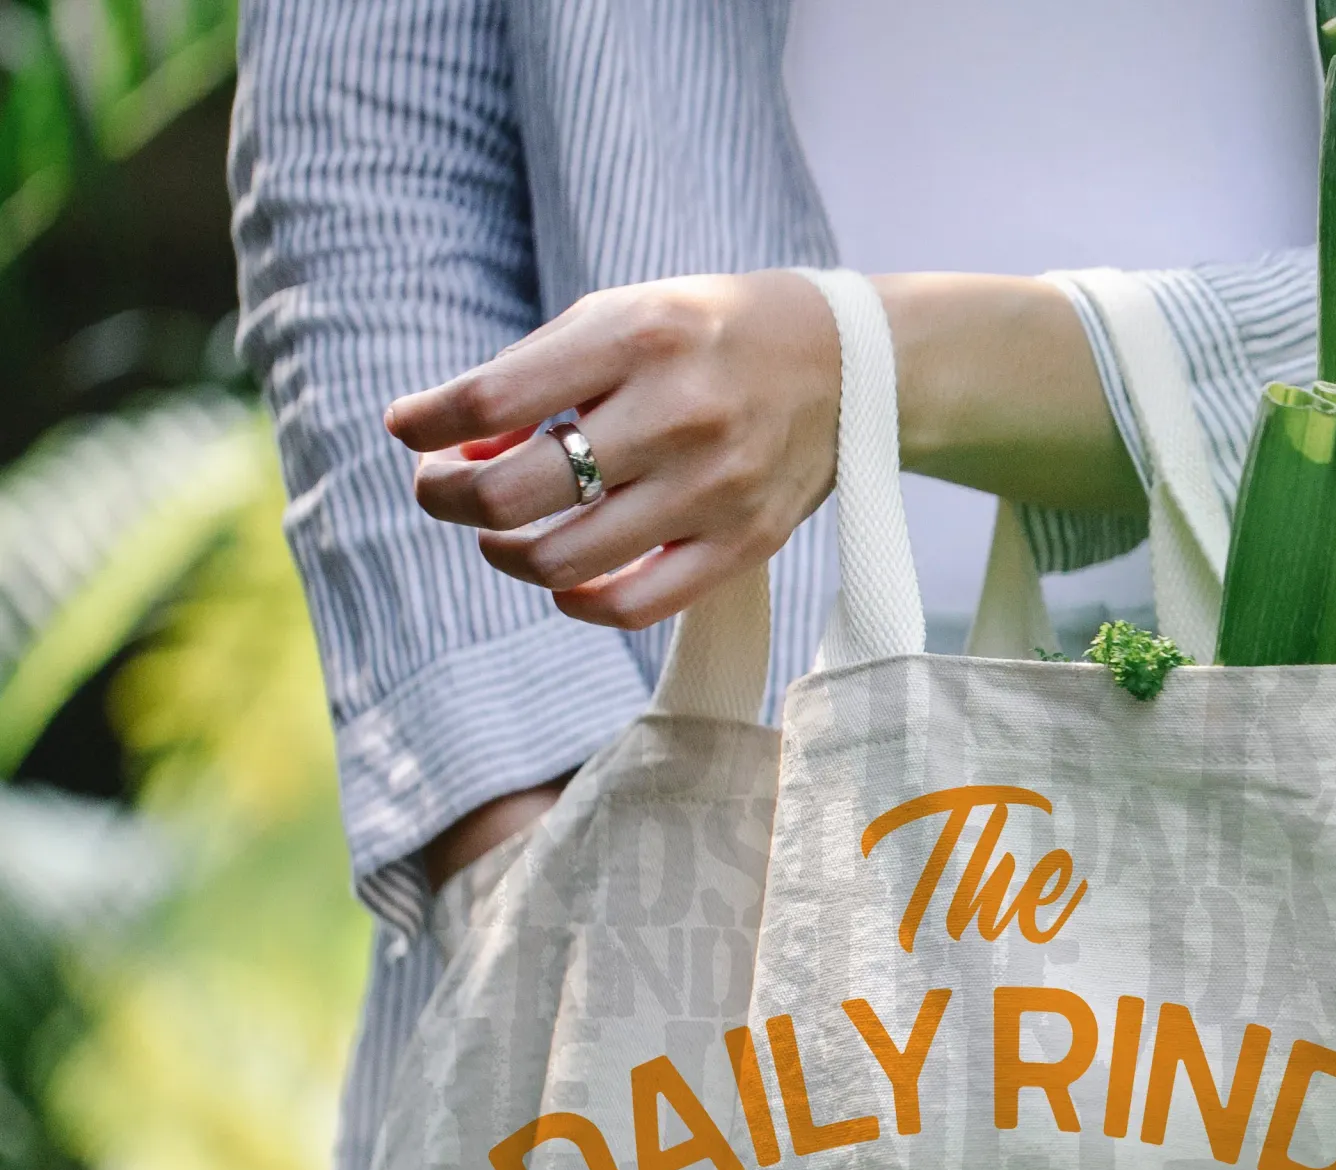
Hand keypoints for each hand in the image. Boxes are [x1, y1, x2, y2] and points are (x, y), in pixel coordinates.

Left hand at [387, 270, 1144, 633]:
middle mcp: (678, 414)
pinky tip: (559, 582)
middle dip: (449, 496)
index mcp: (641, 337)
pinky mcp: (741, 544)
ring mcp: (713, 489)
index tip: (408, 431)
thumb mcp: (628, 318)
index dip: (430, 423)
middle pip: (518, 490)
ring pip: (564, 559)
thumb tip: (453, 446)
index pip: (496, 397)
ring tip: (496, 534)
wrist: (845, 366)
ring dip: (504, 551)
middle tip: (437, 490)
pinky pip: (634, 604)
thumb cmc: (713, 337)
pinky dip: (577, 602)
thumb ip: (543, 374)